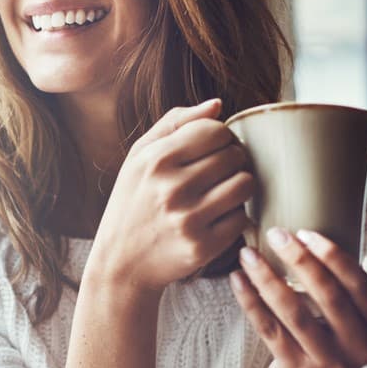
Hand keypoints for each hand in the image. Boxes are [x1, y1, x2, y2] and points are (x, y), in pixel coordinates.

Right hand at [90, 98, 254, 292]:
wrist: (121, 262)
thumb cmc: (132, 202)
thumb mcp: (138, 158)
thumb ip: (175, 124)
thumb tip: (217, 105)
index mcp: (156, 159)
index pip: (215, 130)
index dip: (220, 136)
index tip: (212, 149)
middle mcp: (172, 187)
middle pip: (234, 155)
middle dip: (232, 160)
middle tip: (218, 172)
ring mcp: (189, 219)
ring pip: (245, 184)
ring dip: (239, 185)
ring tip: (222, 191)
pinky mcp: (203, 246)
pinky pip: (242, 218)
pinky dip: (234, 215)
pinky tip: (216, 217)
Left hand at [231, 228, 366, 367]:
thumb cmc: (340, 341)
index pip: (360, 286)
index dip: (334, 257)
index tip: (306, 232)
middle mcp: (359, 347)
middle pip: (328, 297)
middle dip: (300, 261)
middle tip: (276, 234)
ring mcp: (327, 362)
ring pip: (293, 313)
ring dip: (267, 279)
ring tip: (248, 253)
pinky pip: (268, 329)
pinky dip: (250, 301)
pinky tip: (237, 278)